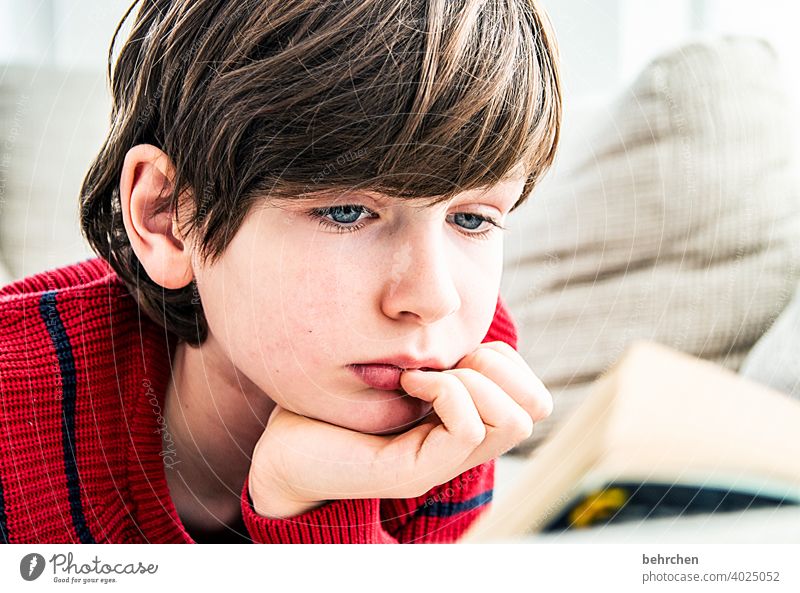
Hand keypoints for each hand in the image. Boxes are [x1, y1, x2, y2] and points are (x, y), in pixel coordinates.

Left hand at [248, 341, 552, 517]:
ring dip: (471, 381)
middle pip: (535, 409)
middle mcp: (461, 447)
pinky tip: (407, 383)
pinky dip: (444, 392)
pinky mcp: (416, 473)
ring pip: (512, 422)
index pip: (533, 398)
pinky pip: (466, 428)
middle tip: (445, 362)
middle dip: (497, 368)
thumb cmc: (336, 401)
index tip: (453, 350)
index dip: (505, 362)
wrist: (286, 447)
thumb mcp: (398, 366)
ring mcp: (442, 462)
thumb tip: (462, 314)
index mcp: (462, 421)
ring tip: (422, 375)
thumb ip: (435, 354)